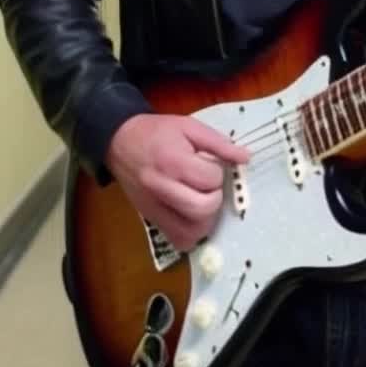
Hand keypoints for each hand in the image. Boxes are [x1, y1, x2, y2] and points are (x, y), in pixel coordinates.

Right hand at [106, 113, 248, 252]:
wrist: (119, 141)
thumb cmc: (156, 131)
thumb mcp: (189, 126)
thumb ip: (218, 143)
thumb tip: (245, 157)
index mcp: (173, 161)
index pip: (209, 179)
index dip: (217, 173)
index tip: (209, 164)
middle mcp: (162, 188)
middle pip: (202, 209)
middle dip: (215, 198)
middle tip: (208, 185)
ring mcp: (154, 207)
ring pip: (192, 231)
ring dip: (206, 218)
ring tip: (202, 199)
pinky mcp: (150, 219)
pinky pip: (178, 240)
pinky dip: (191, 233)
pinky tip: (192, 216)